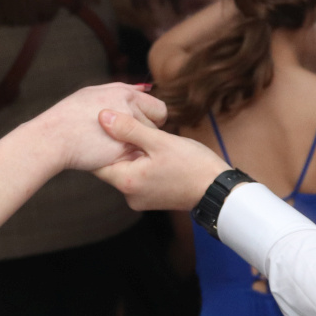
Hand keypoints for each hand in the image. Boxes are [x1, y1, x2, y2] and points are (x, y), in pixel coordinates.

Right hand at [26, 83, 167, 172]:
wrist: (53, 137)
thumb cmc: (71, 115)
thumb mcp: (95, 93)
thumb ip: (124, 90)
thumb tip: (146, 88)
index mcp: (126, 94)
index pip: (159, 109)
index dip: (152, 120)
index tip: (138, 127)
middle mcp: (132, 109)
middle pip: (155, 128)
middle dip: (144, 134)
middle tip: (120, 138)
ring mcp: (129, 130)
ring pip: (146, 143)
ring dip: (136, 146)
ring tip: (110, 146)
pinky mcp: (124, 150)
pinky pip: (136, 158)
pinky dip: (127, 159)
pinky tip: (109, 155)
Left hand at [92, 109, 228, 210]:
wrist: (218, 191)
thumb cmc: (193, 165)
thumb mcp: (160, 141)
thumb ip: (129, 128)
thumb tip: (102, 115)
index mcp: (127, 182)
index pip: (97, 162)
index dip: (100, 141)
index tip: (104, 125)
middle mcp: (129, 195)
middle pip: (112, 165)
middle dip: (118, 146)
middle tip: (126, 125)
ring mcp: (140, 199)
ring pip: (127, 169)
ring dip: (132, 153)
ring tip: (144, 137)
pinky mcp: (151, 198)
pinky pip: (138, 176)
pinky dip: (142, 163)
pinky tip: (153, 151)